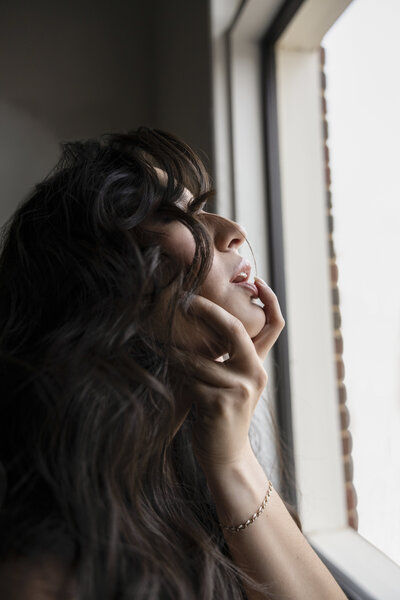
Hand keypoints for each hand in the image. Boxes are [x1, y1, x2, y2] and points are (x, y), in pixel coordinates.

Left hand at [171, 278, 284, 474]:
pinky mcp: (220, 403)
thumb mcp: (234, 382)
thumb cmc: (223, 414)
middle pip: (235, 329)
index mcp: (258, 365)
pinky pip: (189, 379)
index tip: (255, 280)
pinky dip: (174, 376)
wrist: (226, 455)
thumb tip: (208, 322)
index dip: (270, 300)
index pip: (274, 326)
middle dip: (208, 311)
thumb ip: (230, 356)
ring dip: (176, 353)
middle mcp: (254, 373)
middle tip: (186, 300)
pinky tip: (167, 377)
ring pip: (200, 358)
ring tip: (160, 346)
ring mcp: (239, 389)